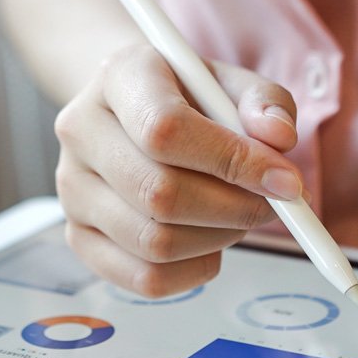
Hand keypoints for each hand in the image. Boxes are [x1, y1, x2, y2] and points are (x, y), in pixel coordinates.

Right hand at [54, 43, 302, 297]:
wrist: (130, 112)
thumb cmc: (186, 98)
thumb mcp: (228, 82)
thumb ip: (263, 103)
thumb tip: (278, 141)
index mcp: (117, 78)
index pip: (165, 129)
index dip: (232, 161)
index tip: (285, 180)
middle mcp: (81, 132)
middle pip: (158, 193)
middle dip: (233, 209)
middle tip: (270, 205)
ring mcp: (72, 189)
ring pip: (154, 243)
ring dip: (217, 240)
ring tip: (237, 217)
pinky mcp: (78, 236)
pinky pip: (144, 279)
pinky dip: (195, 270)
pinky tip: (210, 243)